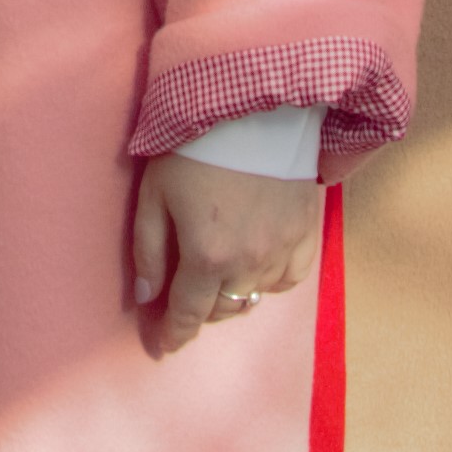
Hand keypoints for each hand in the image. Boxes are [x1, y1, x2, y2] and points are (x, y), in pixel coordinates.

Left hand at [127, 153, 316, 358]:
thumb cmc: (193, 146)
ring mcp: (282, 249)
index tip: (165, 345)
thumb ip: (148, 250)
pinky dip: (271, 281)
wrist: (253, 106)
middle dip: (200, 311)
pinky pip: (290, 278)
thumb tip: (145, 296)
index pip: (188, 313)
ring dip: (233, 297)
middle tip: (186, 300)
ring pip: (255, 297)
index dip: (175, 334)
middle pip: (222, 310)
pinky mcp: (306, 231)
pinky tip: (257, 268)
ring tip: (218, 281)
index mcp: (206, 255)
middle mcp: (248, 262)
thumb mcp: (154, 194)